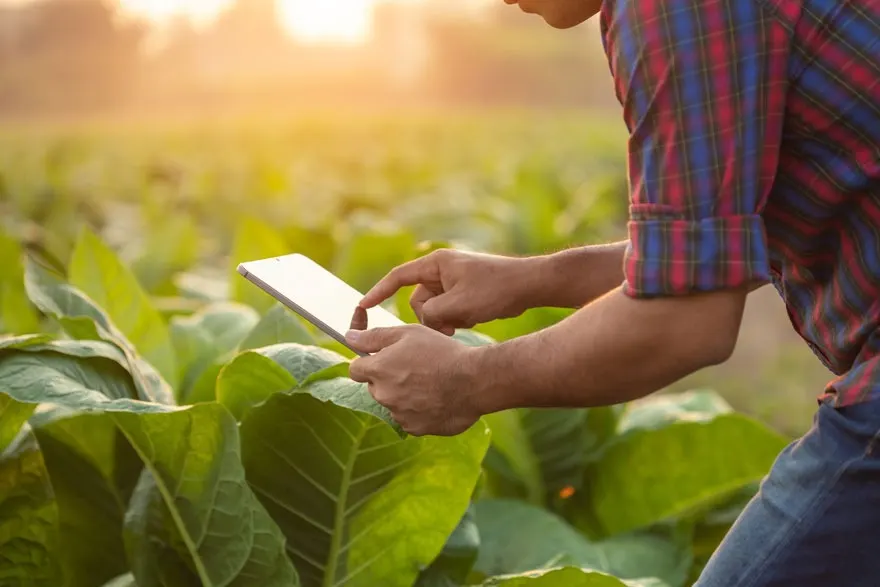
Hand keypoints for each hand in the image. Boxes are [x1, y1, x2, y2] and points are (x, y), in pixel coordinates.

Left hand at [345, 324, 483, 436]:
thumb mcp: (408, 333)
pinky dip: (418, 410)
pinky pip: (409, 418)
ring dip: (404, 394)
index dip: (367, 362)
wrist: (474, 381)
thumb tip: (348, 337)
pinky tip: (436, 397)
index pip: (355, 369)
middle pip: (375, 386)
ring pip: (393, 403)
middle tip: (414, 367)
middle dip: (388, 378)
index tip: (382, 358)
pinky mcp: (415, 428)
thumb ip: (374, 336)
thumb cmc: (442, 352)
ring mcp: (398, 414)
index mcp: (378, 370)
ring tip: (430, 382)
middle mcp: (383, 395)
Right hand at [359, 249, 535, 334]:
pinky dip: (456, 319)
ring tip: (467, 320)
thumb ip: (432, 314)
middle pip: (417, 300)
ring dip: (445, 320)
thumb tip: (424, 321)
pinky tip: (475, 318)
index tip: (362, 306)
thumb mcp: (459, 305)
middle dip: (430, 317)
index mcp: (436, 264)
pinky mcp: (463, 294)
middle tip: (450, 325)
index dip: (378, 292)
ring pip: (433, 310)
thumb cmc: (496, 290)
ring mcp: (452, 282)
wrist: (529, 285)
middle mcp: (441, 270)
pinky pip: (447, 312)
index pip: (398, 277)